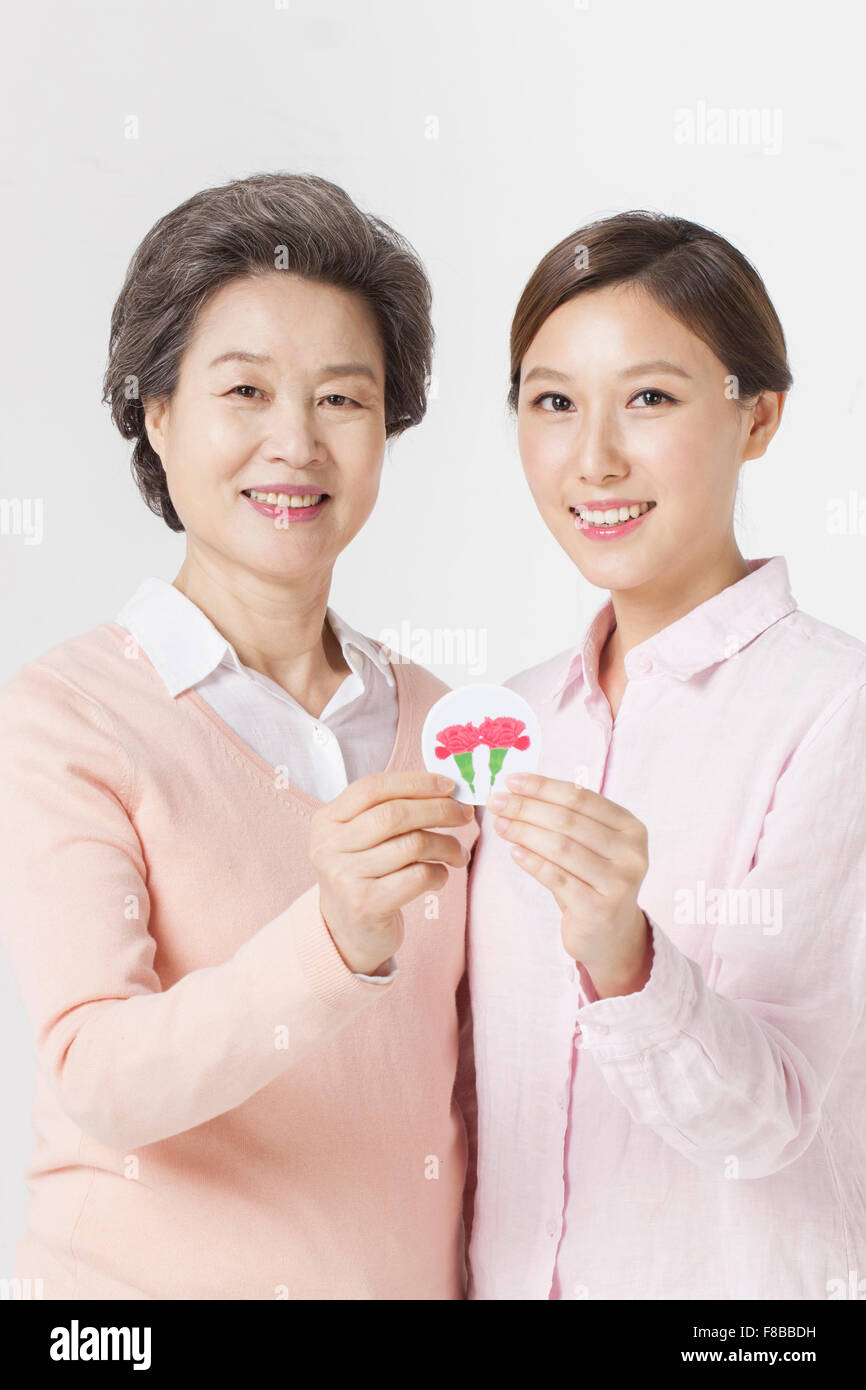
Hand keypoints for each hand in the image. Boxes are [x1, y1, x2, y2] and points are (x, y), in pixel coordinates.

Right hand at [309, 770, 473, 974]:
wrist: (346, 934)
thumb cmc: (364, 878)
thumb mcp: (361, 840)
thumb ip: (389, 811)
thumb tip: (444, 789)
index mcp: (327, 821)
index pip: (372, 787)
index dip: (415, 782)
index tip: (448, 785)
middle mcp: (329, 846)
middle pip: (394, 814)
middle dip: (438, 810)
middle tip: (464, 814)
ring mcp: (344, 876)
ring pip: (412, 845)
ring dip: (446, 845)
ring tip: (458, 854)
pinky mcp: (366, 905)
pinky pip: (418, 877)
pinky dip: (439, 873)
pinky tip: (440, 876)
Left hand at [488, 772, 652, 997]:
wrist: (611, 936)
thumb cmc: (592, 881)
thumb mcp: (590, 846)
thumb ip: (565, 820)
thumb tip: (516, 792)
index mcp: (631, 828)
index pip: (581, 798)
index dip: (543, 787)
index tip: (511, 781)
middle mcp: (631, 854)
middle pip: (568, 821)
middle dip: (527, 808)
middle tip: (496, 803)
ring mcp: (618, 883)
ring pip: (560, 847)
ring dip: (524, 832)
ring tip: (500, 825)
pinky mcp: (599, 909)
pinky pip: (556, 878)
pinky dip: (531, 862)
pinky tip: (514, 851)